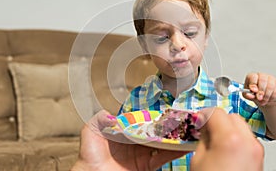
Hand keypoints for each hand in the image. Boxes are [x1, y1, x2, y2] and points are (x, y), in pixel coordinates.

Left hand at [71, 110, 187, 170]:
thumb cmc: (89, 156)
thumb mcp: (90, 132)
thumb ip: (98, 119)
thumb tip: (110, 113)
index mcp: (125, 132)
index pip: (142, 121)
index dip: (153, 116)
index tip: (164, 110)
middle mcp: (135, 141)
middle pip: (154, 131)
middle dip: (166, 125)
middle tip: (180, 118)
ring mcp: (142, 154)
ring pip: (161, 143)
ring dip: (173, 137)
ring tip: (186, 130)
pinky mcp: (146, 166)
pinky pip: (162, 158)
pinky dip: (174, 152)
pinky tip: (184, 146)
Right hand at [191, 108, 263, 170]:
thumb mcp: (199, 159)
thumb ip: (203, 137)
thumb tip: (204, 126)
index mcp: (229, 139)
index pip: (216, 113)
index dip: (203, 114)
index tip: (198, 119)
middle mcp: (247, 141)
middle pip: (231, 116)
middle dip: (217, 120)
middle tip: (205, 128)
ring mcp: (255, 149)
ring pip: (241, 126)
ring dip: (228, 128)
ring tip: (215, 140)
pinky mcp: (259, 157)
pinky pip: (247, 138)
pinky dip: (236, 138)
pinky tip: (225, 149)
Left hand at [243, 72, 275, 105]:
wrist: (263, 97)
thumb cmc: (253, 94)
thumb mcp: (248, 95)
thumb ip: (248, 95)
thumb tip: (249, 95)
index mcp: (252, 76)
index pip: (253, 77)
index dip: (253, 84)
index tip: (254, 91)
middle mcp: (261, 75)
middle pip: (262, 81)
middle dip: (261, 91)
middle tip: (259, 99)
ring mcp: (270, 78)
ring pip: (270, 86)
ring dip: (266, 96)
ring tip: (263, 102)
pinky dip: (272, 97)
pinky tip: (269, 100)